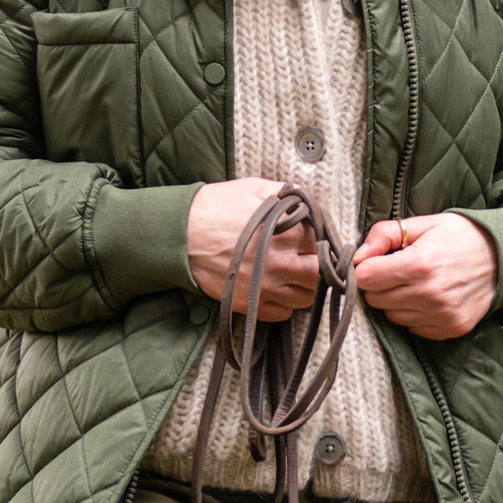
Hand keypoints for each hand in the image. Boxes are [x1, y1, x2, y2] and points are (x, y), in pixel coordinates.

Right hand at [186, 178, 326, 317]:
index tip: (313, 236)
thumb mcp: (252, 188)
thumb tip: (302, 196)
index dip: (319, 238)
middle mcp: (282, 264)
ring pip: (306, 297)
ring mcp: (266, 288)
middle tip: (305, 256)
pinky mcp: (251, 304)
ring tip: (293, 274)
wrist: (180, 235)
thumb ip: (284, 192)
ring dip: (304, 286)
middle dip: (316, 264)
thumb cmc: (215, 208)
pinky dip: (285, 304)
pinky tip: (276, 289)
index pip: (322, 241)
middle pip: (319, 273)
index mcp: (287, 233)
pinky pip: (283, 314)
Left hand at [354, 211, 498, 342]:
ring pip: (392, 316)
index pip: (366, 278)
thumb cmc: (462, 236)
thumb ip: (385, 235)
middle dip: (380, 284)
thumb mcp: (424, 223)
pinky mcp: (450, 328)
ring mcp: (441, 315)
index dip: (367, 268)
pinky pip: (413, 328)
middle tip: (398, 271)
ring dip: (396, 301)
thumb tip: (358, 256)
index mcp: (418, 264)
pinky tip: (428, 297)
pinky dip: (414, 315)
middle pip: (375, 299)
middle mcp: (429, 294)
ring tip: (415, 284)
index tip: (377, 262)